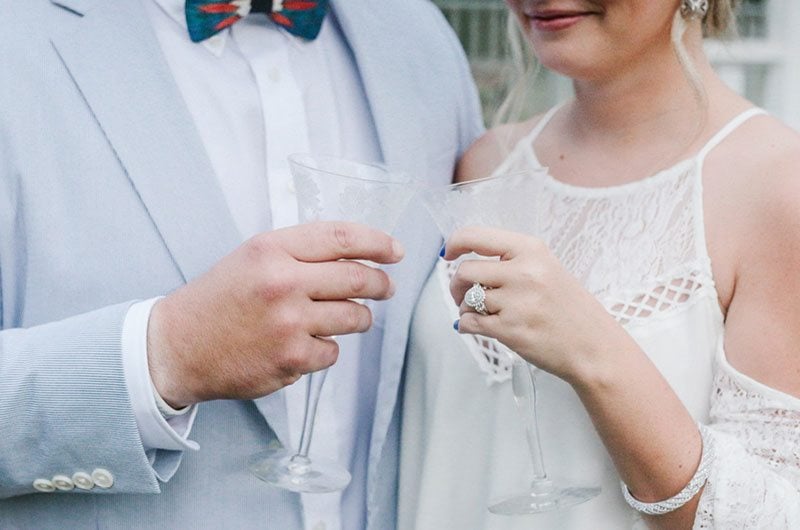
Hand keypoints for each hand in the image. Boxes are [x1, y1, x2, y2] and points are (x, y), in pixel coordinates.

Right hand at [147, 221, 402, 407]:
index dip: (377, 242)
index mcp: (272, 249)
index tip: (395, 250)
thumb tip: (357, 254)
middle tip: (386, 287)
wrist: (178, 347)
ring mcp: (289, 323)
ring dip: (359, 318)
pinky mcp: (291, 359)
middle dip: (381, 284)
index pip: (341, 238)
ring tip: (349, 316)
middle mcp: (283, 282)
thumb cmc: (219, 299)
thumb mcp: (253, 257)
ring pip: (354, 317)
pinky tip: (305, 344)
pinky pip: (333, 351)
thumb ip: (299, 252)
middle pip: (358, 279)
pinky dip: (327, 348)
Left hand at [445, 226, 629, 383]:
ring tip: (483, 314)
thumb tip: (464, 259)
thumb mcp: (546, 268)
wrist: (593, 346)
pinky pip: (469, 323)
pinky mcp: (510, 330)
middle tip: (464, 295)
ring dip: (467, 309)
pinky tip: (479, 327)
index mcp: (531, 250)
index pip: (475, 236)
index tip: (448, 254)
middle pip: (465, 271)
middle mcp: (524, 272)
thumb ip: (510, 260)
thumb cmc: (568, 308)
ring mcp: (517, 302)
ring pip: (466, 300)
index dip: (454, 244)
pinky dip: (467, 326)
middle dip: (458, 285)